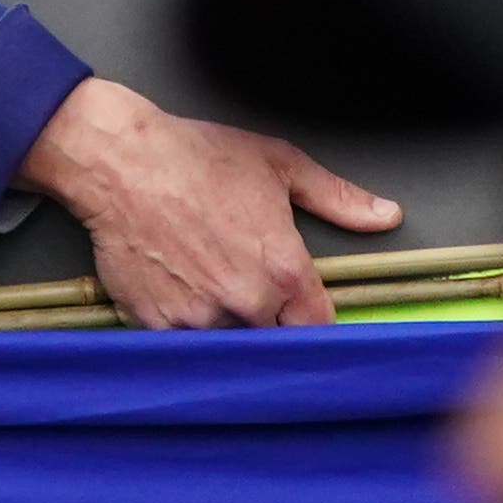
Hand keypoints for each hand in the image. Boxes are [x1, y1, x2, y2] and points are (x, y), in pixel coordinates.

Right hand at [20, 74, 392, 329]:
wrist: (116, 161)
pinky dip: (183, 326)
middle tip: (243, 286)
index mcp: (284, 270)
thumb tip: (385, 216)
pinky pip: (183, 344)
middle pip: (276, 340)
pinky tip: (174, 288)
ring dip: (225, 325)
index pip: (319, 327)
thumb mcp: (276, 163)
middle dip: (267, 321)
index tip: (299, 311)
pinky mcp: (158, 325)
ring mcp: (201, 318)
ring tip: (205, 283)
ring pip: (230, 345)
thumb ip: (336, 197)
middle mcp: (248, 302)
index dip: (310, 319)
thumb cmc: (193, 157)